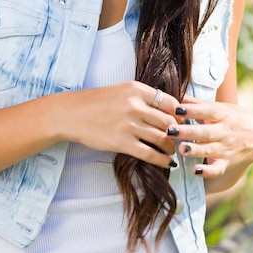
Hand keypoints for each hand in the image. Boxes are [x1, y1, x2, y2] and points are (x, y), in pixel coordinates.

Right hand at [60, 82, 181, 168]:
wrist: (72, 114)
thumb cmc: (96, 102)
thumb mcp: (121, 91)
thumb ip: (142, 98)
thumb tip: (167, 110)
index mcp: (136, 89)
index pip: (169, 102)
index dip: (178, 114)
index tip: (179, 121)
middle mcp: (135, 105)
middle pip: (169, 121)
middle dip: (177, 132)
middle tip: (179, 138)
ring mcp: (128, 124)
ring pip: (162, 138)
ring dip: (170, 147)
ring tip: (171, 150)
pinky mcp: (122, 142)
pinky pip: (150, 153)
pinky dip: (162, 160)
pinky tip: (167, 163)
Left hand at [166, 96, 252, 183]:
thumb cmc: (230, 116)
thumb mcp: (218, 106)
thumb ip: (197, 102)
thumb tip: (177, 94)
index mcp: (222, 115)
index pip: (207, 112)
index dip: (192, 111)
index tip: (177, 109)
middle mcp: (224, 132)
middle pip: (205, 132)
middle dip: (188, 132)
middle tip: (170, 131)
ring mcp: (226, 148)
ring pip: (209, 150)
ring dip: (195, 150)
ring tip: (180, 149)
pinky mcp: (226, 163)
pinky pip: (217, 169)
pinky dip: (207, 171)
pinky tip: (195, 170)